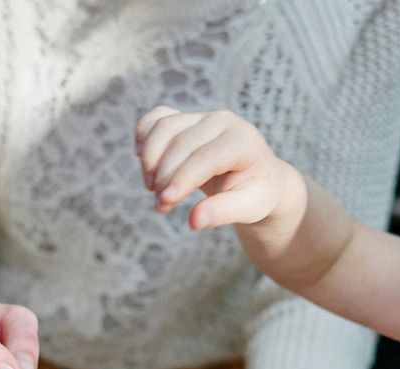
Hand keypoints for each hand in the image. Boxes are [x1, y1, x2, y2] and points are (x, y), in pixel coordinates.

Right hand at [135, 106, 305, 256]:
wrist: (257, 176)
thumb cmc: (254, 193)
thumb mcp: (248, 208)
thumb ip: (222, 213)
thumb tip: (194, 221)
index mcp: (243, 141)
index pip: (206, 157)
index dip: (182, 178)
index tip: (165, 201)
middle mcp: (223, 121)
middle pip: (181, 143)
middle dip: (165, 176)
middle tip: (161, 206)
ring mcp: (202, 116)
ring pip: (164, 127)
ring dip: (150, 159)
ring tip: (152, 189)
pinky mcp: (186, 118)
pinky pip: (157, 118)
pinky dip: (144, 136)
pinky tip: (142, 160)